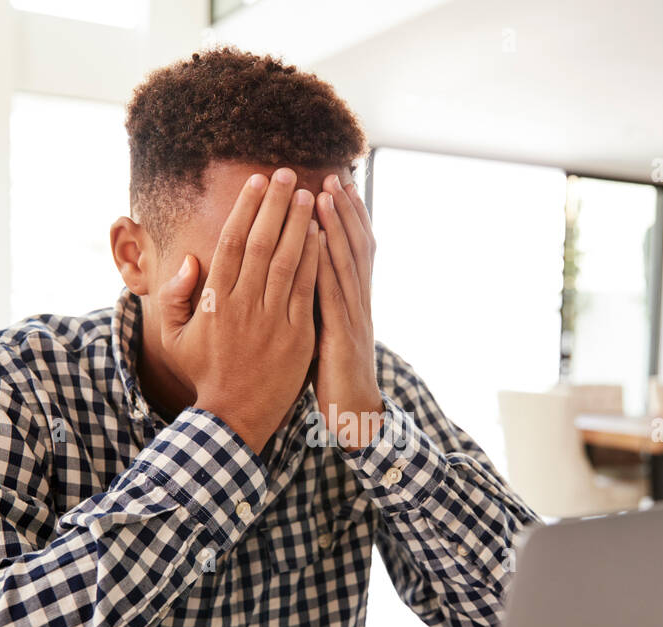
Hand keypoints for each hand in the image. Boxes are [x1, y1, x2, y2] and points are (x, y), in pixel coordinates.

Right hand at [154, 169, 319, 454]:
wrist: (233, 417)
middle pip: (262, 242)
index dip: (245, 208)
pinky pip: (308, 289)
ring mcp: (273, 319)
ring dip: (299, 224)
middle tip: (287, 174)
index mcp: (214, 301)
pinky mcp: (298, 335)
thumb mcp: (174, 338)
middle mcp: (244, 304)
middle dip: (276, 204)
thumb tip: (188, 260)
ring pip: (288, 261)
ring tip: (308, 195)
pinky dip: (314, 260)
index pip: (232, 242)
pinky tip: (322, 236)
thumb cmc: (203, 375)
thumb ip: (174, 297)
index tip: (256, 182)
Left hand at [314, 175, 383, 451]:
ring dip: (335, 226)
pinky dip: (323, 264)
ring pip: (345, 263)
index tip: (336, 185)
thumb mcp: (328, 333)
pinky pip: (330, 293)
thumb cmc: (334, 375)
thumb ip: (320, 303)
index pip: (355, 250)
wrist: (354, 413)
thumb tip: (305, 275)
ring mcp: (352, 318)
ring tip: (324, 194)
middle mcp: (357, 303)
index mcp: (353, 301)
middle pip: (355, 247)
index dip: (348, 218)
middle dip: (345, 211)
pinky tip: (314, 241)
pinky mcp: (340, 336)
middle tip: (333, 176)